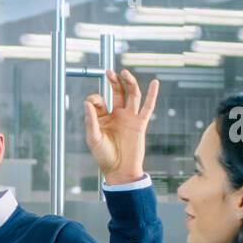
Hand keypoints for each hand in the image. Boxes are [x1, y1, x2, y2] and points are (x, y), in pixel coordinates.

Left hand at [84, 68, 159, 184]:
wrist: (120, 171)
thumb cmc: (104, 157)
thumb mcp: (94, 138)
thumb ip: (91, 120)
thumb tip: (87, 103)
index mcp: (103, 118)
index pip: (99, 101)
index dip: (95, 99)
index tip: (94, 103)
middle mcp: (116, 115)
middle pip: (117, 92)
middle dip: (114, 82)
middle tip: (109, 72)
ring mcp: (129, 118)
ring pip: (132, 95)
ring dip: (129, 83)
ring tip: (125, 73)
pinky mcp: (140, 123)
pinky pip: (148, 107)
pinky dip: (152, 95)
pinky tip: (155, 83)